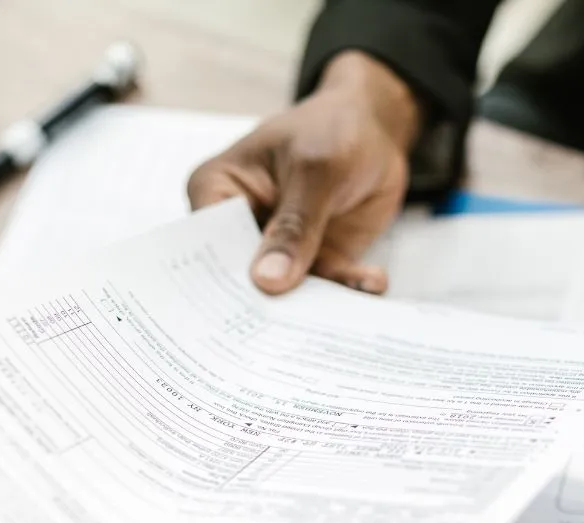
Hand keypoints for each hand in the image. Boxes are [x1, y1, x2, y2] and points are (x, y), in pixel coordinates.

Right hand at [188, 51, 421, 294]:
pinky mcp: (313, 263)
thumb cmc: (332, 129)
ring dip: (312, 305)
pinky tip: (373, 282)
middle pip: (240, 279)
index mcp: (217, 190)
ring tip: (336, 312)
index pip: (206, 244)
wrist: (376, 131)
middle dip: (265, 305)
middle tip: (285, 331)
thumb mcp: (315, 169)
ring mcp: (276, 249)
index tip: (243, 308)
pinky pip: (326, 289)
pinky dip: (348, 290)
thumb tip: (267, 280)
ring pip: (285, 293)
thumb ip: (293, 226)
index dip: (220, 280)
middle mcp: (240, 227)